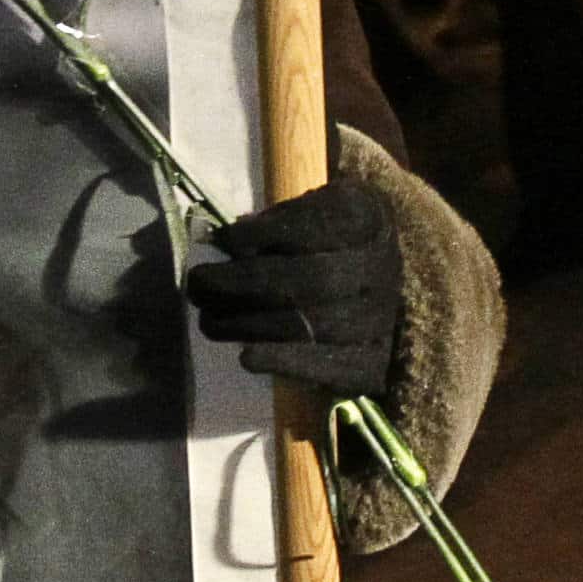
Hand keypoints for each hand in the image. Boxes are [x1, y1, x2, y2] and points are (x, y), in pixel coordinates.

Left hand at [184, 183, 399, 402]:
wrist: (373, 290)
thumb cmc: (326, 242)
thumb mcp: (308, 213)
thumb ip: (273, 224)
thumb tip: (224, 241)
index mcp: (367, 218)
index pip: (317, 225)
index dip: (266, 234)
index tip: (224, 239)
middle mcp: (384, 267)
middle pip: (313, 280)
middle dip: (246, 283)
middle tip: (198, 285)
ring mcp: (382, 317)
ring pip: (315, 325)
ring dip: (251, 325)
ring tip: (209, 320)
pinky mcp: (373, 361)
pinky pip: (329, 367)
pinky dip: (285, 362)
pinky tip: (246, 356)